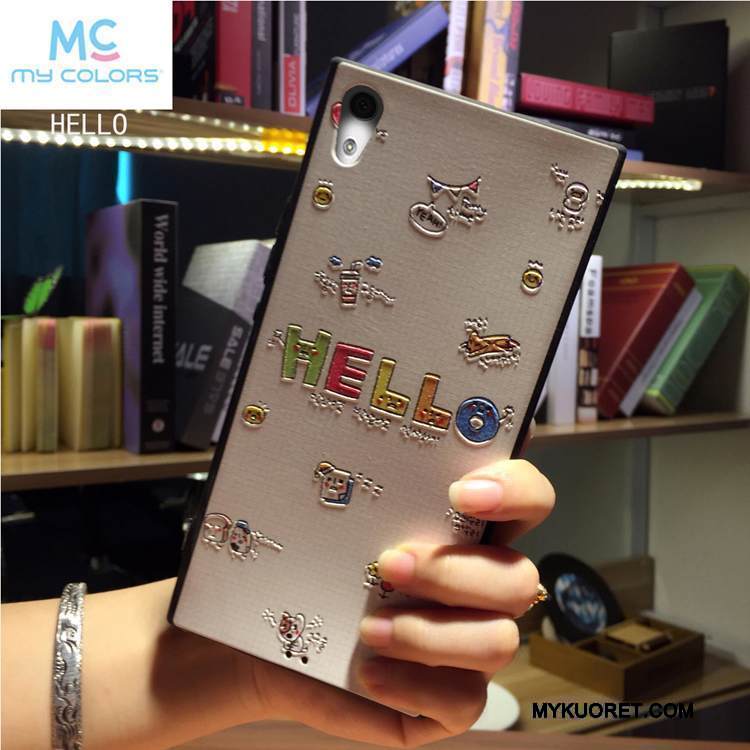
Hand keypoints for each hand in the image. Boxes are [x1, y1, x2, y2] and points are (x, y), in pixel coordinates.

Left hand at [243, 455, 554, 746]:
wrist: (267, 641)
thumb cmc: (305, 567)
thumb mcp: (334, 518)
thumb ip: (367, 482)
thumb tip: (368, 437)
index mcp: (466, 532)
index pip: (529, 500)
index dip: (516, 491)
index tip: (461, 492)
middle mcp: (480, 588)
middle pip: (519, 578)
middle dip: (454, 572)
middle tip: (388, 564)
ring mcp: (469, 647)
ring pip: (500, 642)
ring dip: (432, 633)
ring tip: (369, 628)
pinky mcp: (448, 702)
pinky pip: (465, 701)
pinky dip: (417, 684)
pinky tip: (369, 671)